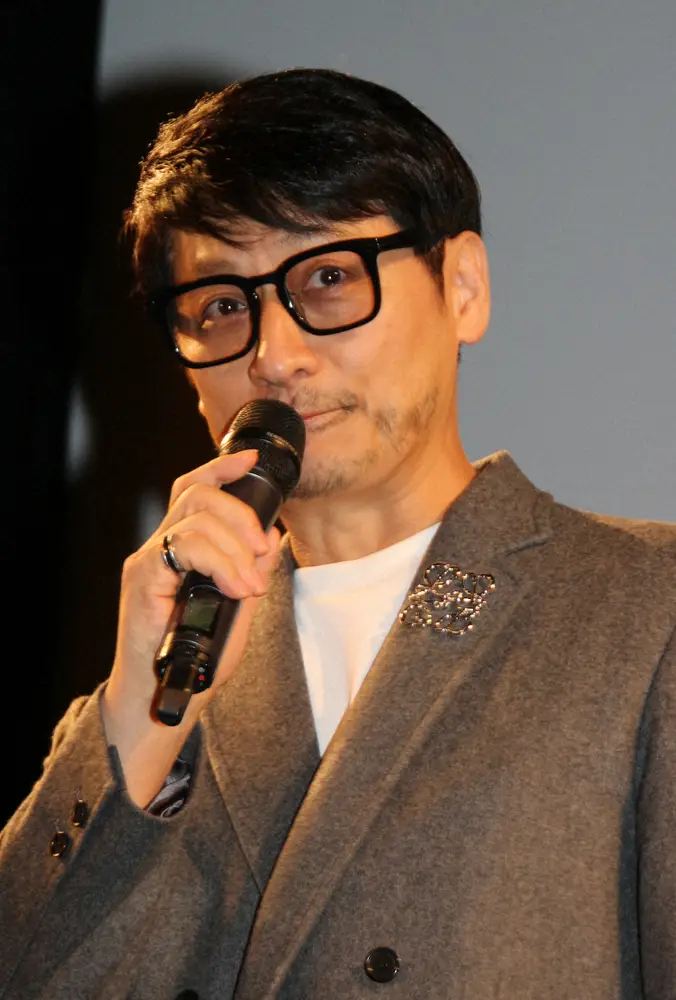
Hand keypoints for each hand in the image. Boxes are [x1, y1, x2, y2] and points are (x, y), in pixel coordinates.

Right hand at [101, 448, 280, 804]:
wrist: (165, 695)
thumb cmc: (196, 655)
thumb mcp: (237, 606)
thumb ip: (251, 571)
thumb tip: (272, 539)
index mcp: (182, 547)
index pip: (196, 489)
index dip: (222, 468)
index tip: (250, 460)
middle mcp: (162, 545)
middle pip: (198, 494)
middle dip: (241, 515)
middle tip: (262, 551)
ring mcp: (149, 559)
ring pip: (196, 518)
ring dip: (235, 548)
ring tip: (249, 584)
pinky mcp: (142, 576)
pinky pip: (183, 547)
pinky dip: (219, 563)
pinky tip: (235, 588)